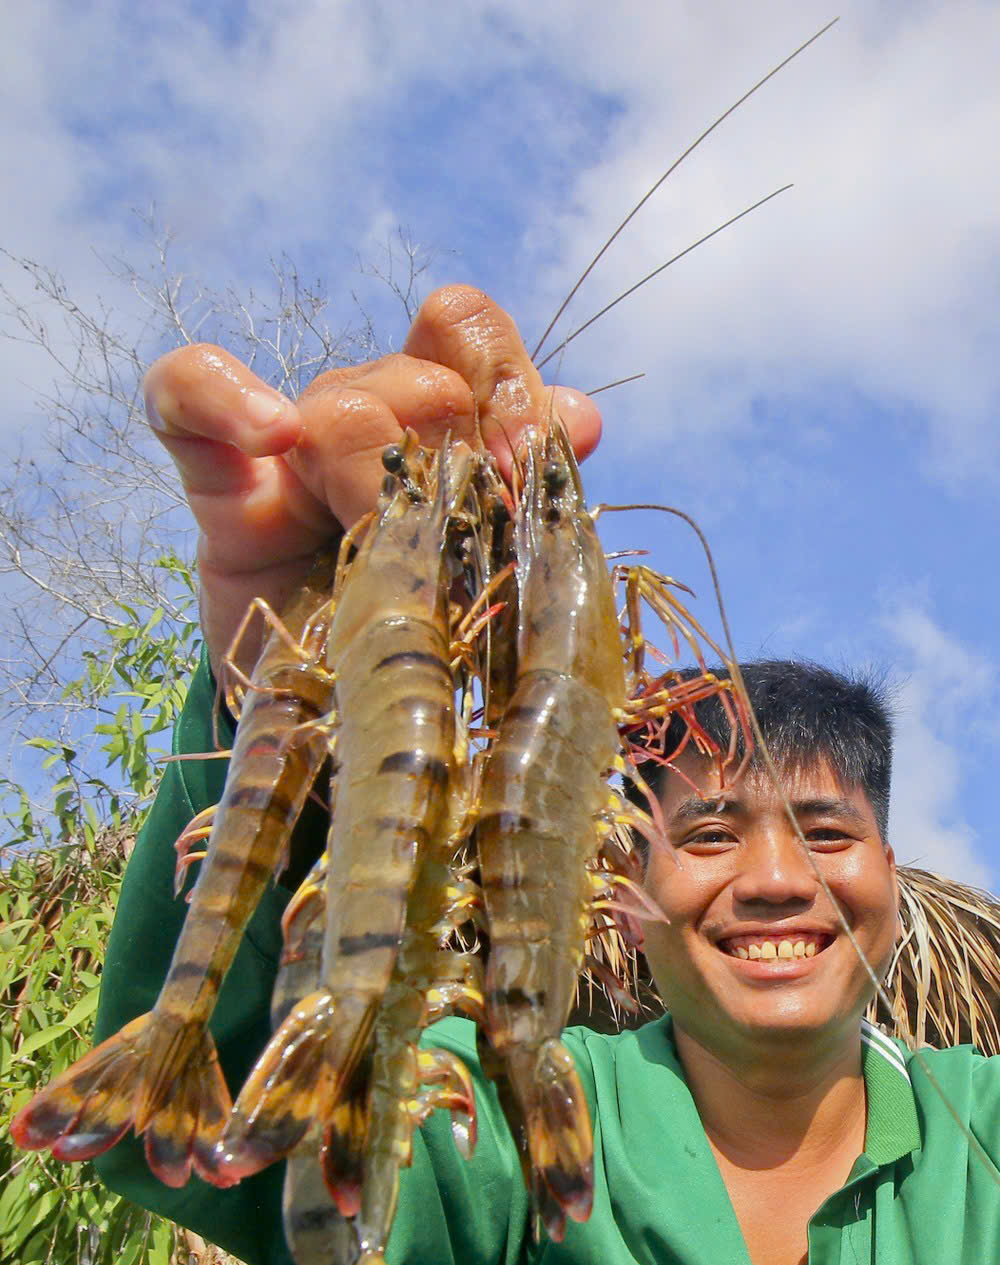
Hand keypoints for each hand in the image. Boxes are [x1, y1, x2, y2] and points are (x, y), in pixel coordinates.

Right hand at [143, 285, 602, 674]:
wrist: (343, 721)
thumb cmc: (432, 640)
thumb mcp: (494, 567)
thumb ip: (530, 489)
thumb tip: (578, 416)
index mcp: (445, 427)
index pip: (468, 333)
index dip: (506, 384)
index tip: (524, 471)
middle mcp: (371, 421)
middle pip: (419, 378)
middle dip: (457, 456)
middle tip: (468, 537)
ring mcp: (291, 451)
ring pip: (341, 402)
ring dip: (378, 474)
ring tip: (385, 548)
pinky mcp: (224, 491)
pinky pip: (184, 395)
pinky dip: (220, 395)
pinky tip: (267, 431)